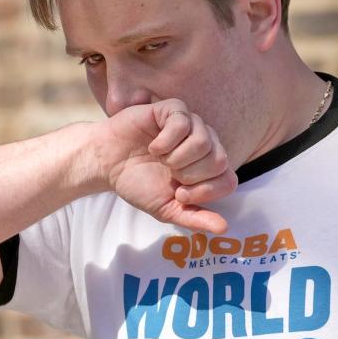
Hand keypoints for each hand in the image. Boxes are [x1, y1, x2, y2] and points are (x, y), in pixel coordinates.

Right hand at [92, 99, 236, 233]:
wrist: (108, 164)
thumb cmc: (139, 183)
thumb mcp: (167, 209)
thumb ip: (195, 218)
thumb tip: (224, 228)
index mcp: (209, 168)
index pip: (229, 180)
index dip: (205, 191)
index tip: (179, 194)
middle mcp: (205, 144)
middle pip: (219, 161)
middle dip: (189, 174)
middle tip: (169, 173)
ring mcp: (191, 124)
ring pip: (203, 141)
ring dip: (176, 157)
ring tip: (160, 159)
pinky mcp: (172, 110)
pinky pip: (183, 122)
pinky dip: (165, 141)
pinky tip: (154, 146)